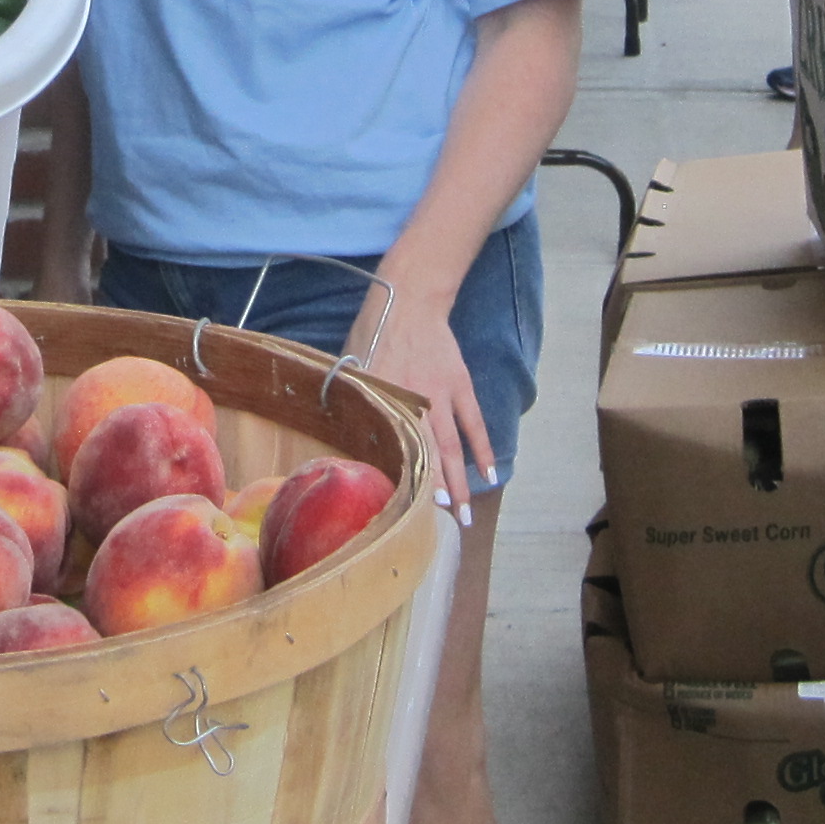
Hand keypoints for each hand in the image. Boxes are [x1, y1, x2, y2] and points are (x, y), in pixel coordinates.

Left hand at [348, 274, 489, 519]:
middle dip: (430, 492)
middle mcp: (412, 399)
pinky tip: (488, 474)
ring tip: (463, 514)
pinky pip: (474, 422)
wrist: (412, 297)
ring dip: (459, 482)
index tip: (398, 507)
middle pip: (423, 454)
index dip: (395, 477)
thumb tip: (336, 426)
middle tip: (434, 526)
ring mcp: (441, 393)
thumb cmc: (374, 329)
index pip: (387, 444)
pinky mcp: (460, 384)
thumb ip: (349, 395)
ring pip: (452, 446)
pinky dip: (482, 450)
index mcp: (380, 395)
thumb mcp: (350, 361)